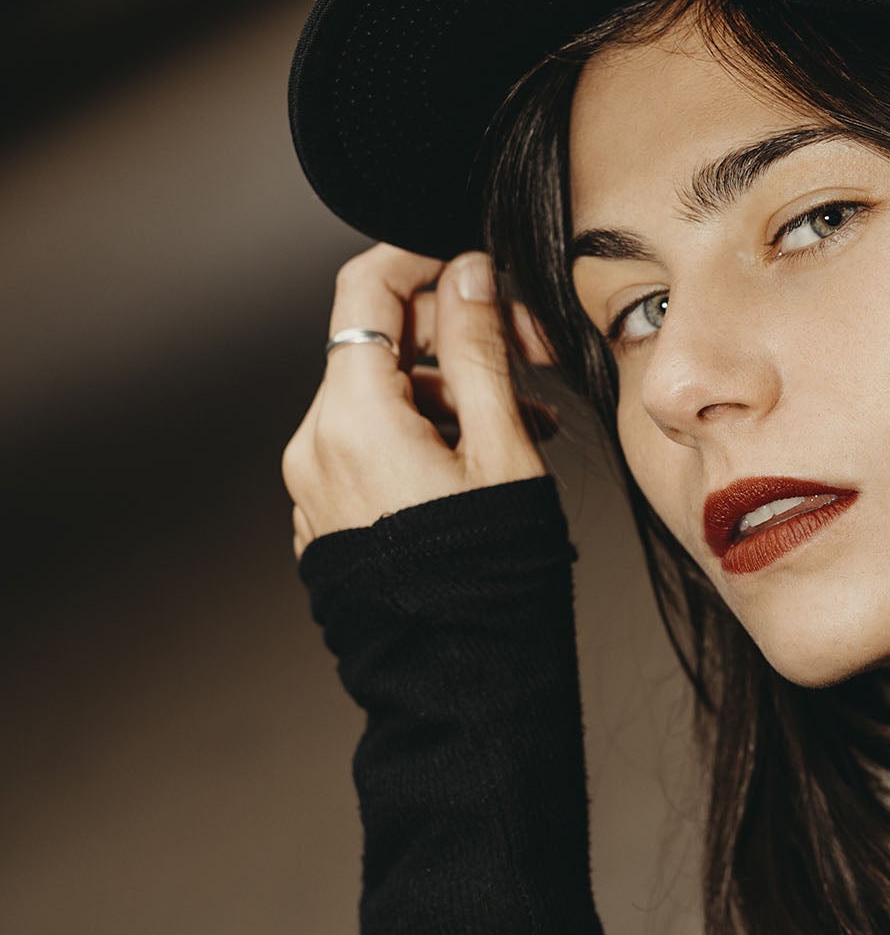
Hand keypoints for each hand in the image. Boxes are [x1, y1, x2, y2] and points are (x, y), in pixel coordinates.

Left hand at [281, 243, 559, 560]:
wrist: (458, 676)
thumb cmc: (489, 570)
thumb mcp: (501, 447)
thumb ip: (480, 348)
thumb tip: (468, 270)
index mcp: (352, 416)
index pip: (366, 289)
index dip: (422, 258)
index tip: (475, 264)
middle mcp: (314, 444)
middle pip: (380, 346)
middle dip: (456, 338)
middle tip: (531, 353)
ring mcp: (313, 486)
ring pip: (382, 401)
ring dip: (451, 394)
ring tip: (527, 425)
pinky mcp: (325, 518)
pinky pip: (370, 450)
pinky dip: (424, 438)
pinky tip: (482, 467)